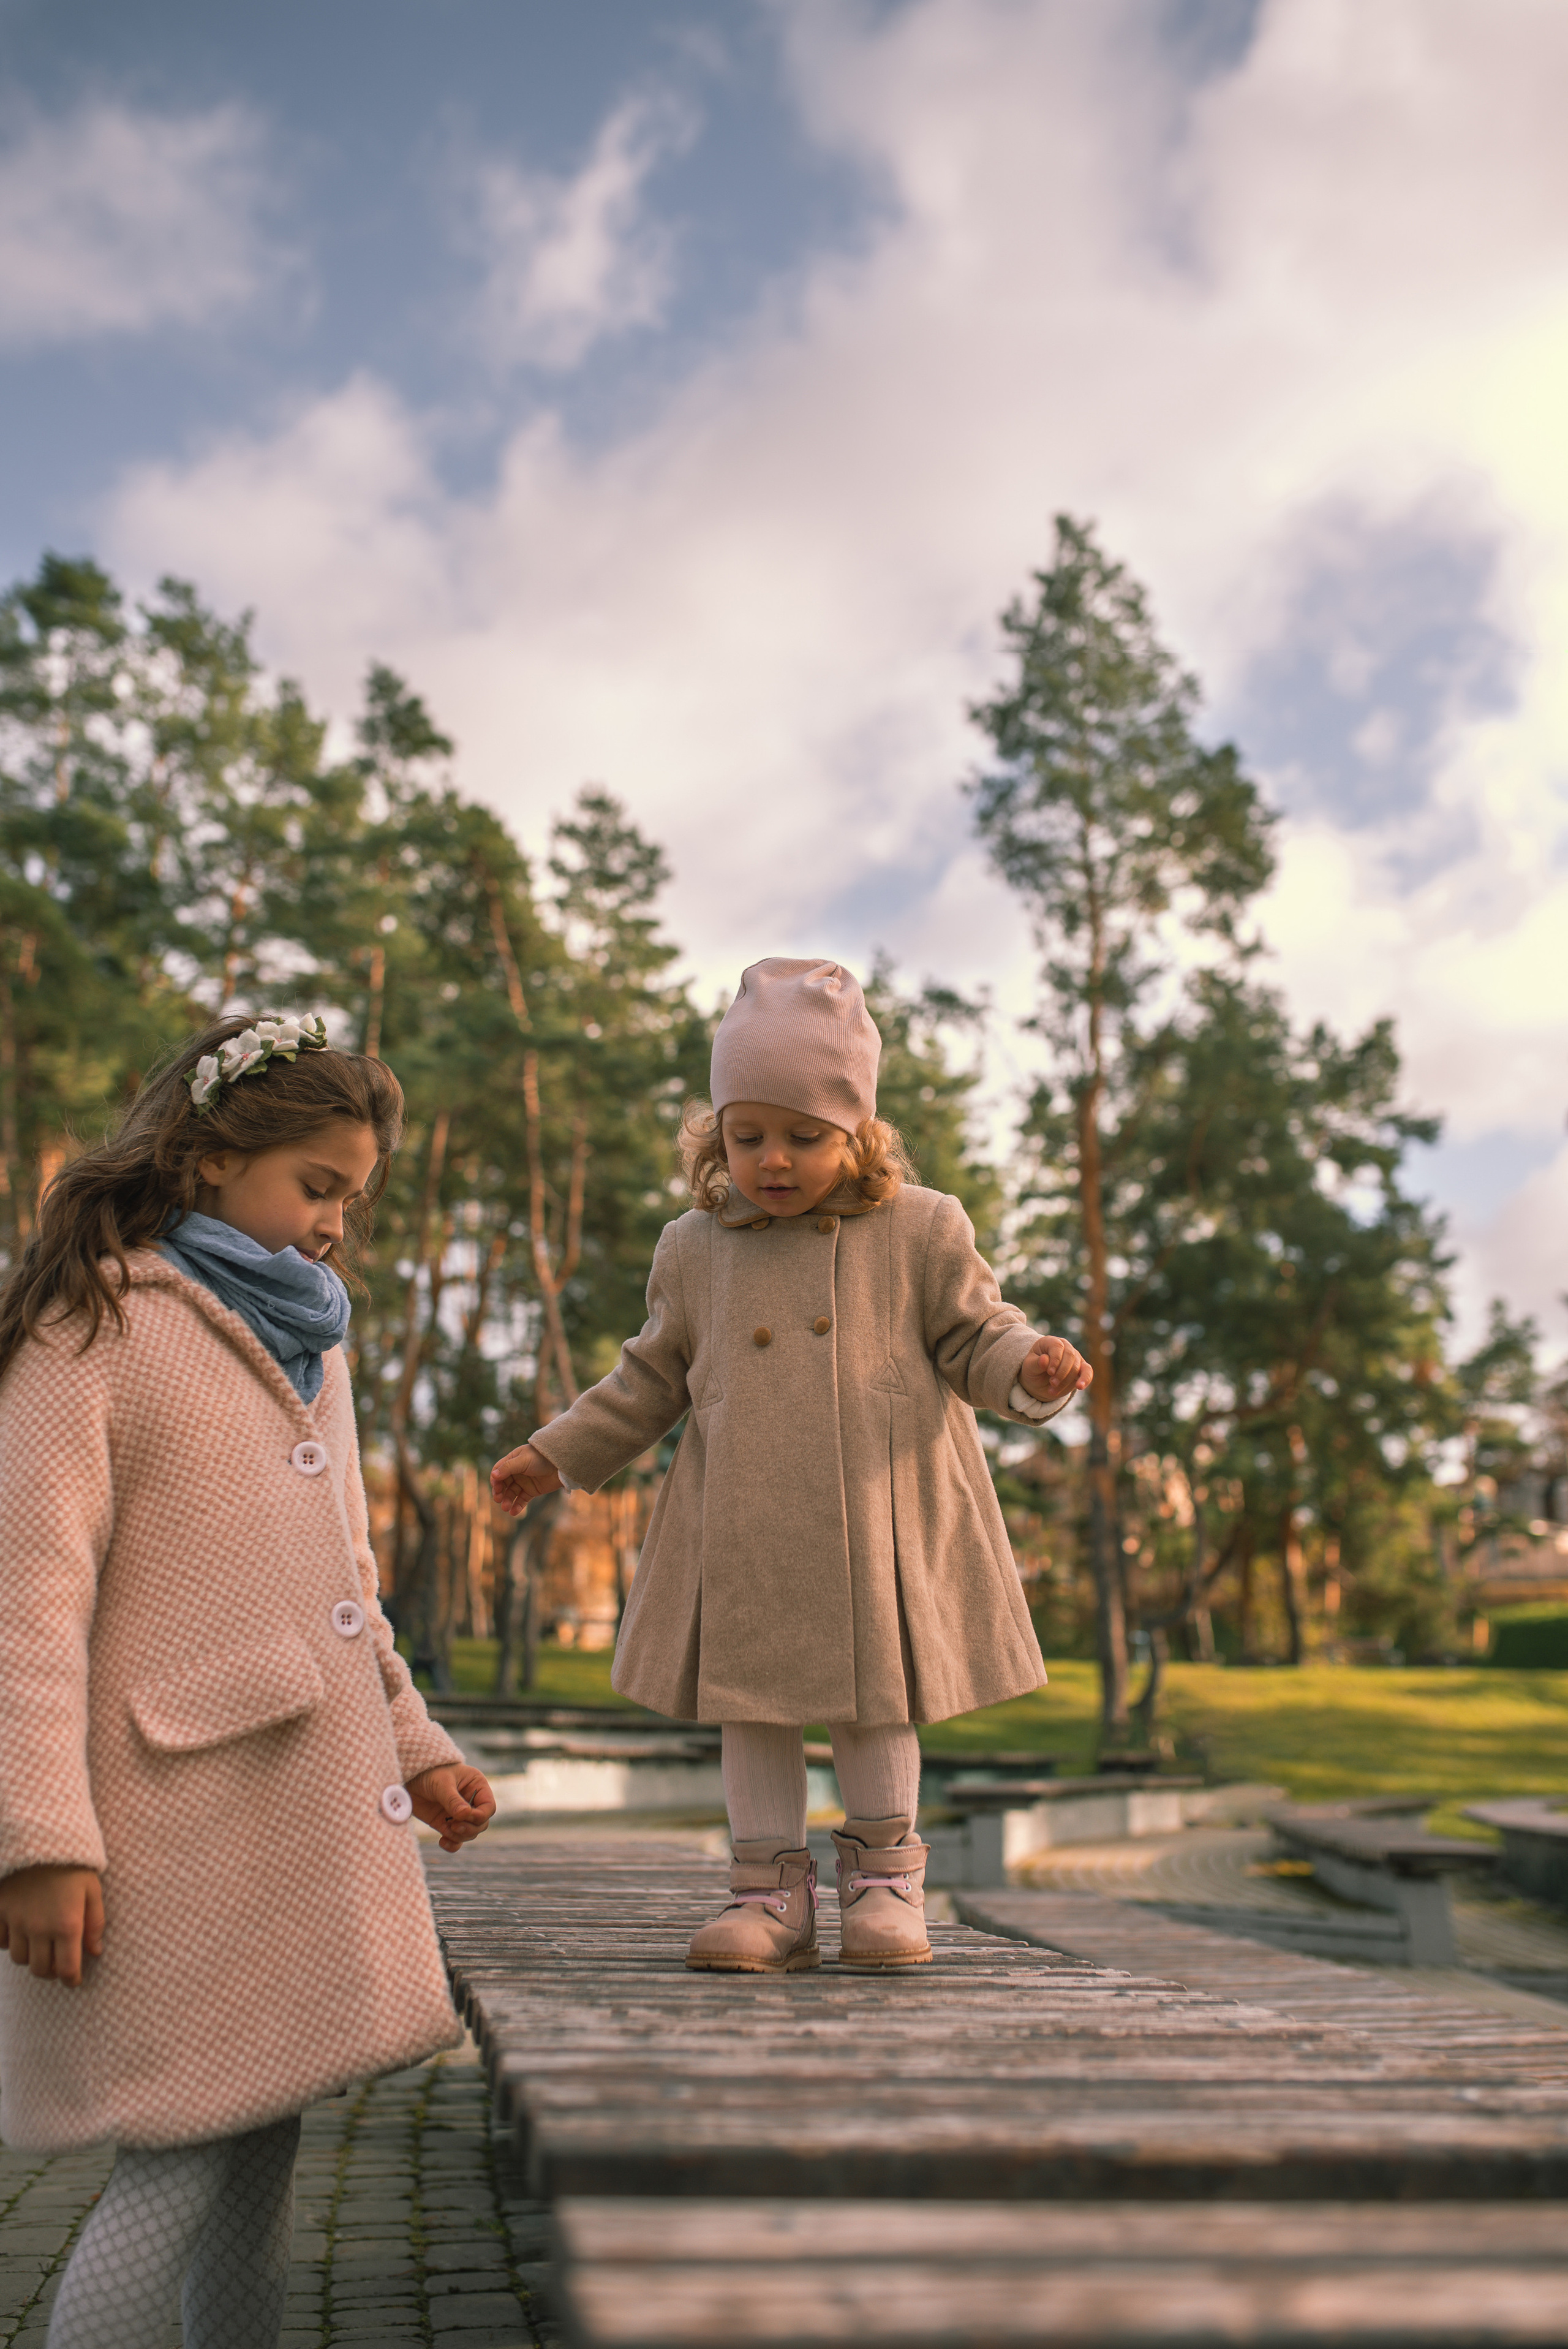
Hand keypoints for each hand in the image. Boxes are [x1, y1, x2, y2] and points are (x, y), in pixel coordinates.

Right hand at [0, 1865, 104, 1988]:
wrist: (40, 1838)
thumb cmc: (72, 1864)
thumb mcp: (93, 1889)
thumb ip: (95, 1923)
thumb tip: (94, 1952)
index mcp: (67, 1925)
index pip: (67, 1969)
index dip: (71, 1979)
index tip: (74, 1979)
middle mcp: (39, 1928)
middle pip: (41, 1969)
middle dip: (52, 1970)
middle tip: (59, 1962)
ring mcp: (16, 1921)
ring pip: (20, 1959)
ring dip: (31, 1957)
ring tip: (41, 1945)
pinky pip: (0, 1942)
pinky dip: (9, 1943)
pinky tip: (20, 1932)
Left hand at [407, 1764, 497, 1852]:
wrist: (409, 1779)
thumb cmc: (429, 1773)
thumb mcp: (442, 1783)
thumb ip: (453, 1800)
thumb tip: (465, 1815)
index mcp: (477, 1786)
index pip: (488, 1807)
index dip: (480, 1816)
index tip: (464, 1816)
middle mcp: (471, 1801)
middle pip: (481, 1824)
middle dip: (469, 1828)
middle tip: (452, 1825)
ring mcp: (459, 1814)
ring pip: (470, 1833)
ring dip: (459, 1835)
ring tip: (445, 1829)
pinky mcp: (446, 1824)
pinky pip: (456, 1840)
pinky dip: (452, 1844)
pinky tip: (442, 1841)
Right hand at [490, 1441, 562, 1517]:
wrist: (561, 1465)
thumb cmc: (541, 1458)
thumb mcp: (523, 1460)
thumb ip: (508, 1468)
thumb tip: (493, 1475)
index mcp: (512, 1461)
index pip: (498, 1471)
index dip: (495, 1480)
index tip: (496, 1487)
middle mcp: (516, 1472)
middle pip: (503, 1484)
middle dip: (499, 1492)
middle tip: (498, 1499)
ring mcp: (524, 1482)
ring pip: (511, 1493)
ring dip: (507, 1501)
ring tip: (505, 1508)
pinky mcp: (532, 1491)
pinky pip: (522, 1500)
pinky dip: (517, 1506)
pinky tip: (513, 1512)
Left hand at [1018, 1333, 1092, 1405]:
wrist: (1038, 1382)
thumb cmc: (1033, 1370)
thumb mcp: (1029, 1367)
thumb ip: (1036, 1363)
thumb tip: (1045, 1360)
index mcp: (1050, 1342)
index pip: (1057, 1346)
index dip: (1055, 1359)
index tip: (1049, 1372)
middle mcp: (1065, 1347)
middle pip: (1070, 1356)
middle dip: (1062, 1372)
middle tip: (1052, 1383)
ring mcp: (1075, 1357)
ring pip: (1077, 1366)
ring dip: (1066, 1380)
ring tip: (1053, 1390)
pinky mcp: (1081, 1368)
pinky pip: (1087, 1372)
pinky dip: (1085, 1379)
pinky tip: (1080, 1386)